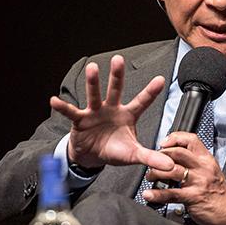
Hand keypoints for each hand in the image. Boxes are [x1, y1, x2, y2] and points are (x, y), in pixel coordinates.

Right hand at [50, 55, 172, 171]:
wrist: (93, 157)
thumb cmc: (114, 150)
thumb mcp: (134, 155)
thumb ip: (151, 157)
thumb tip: (171, 165)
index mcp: (128, 115)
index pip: (142, 102)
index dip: (150, 91)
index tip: (161, 79)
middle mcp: (111, 109)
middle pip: (115, 90)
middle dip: (117, 75)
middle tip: (118, 59)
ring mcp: (95, 112)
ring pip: (94, 95)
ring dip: (93, 82)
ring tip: (92, 68)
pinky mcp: (80, 120)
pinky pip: (71, 112)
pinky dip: (63, 107)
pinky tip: (54, 100)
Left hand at [142, 131, 225, 224]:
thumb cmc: (216, 191)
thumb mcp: (209, 170)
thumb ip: (194, 161)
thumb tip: (173, 155)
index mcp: (206, 159)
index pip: (191, 140)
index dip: (174, 138)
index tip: (163, 143)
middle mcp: (203, 168)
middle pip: (178, 153)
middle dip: (160, 155)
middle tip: (152, 161)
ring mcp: (198, 182)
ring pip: (172, 170)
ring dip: (155, 173)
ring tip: (150, 176)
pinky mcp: (193, 197)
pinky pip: (171, 194)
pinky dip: (157, 194)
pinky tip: (149, 194)